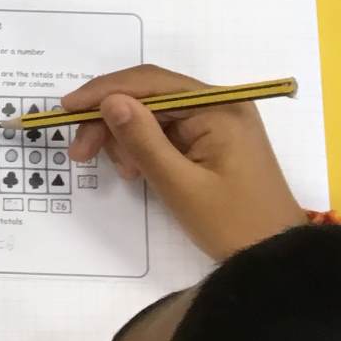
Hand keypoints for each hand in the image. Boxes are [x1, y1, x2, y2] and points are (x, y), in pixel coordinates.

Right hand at [63, 65, 303, 259]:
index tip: (66, 110)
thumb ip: (143, 140)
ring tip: (121, 171)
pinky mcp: (212, 142)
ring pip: (153, 115)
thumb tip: (110, 101)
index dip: (104, 92)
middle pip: (149, 97)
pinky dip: (143, 147)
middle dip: (110, 120)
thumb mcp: (180, 184)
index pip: (151, 83)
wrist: (274, 257)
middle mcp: (219, 105)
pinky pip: (166, 133)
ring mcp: (216, 123)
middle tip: (80, 152)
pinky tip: (135, 171)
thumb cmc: (232, 222)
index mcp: (218, 107)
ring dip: (125, 136)